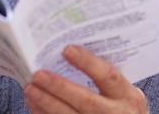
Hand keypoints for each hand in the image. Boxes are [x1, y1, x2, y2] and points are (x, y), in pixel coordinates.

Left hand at [24, 45, 147, 113]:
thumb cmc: (121, 108)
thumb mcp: (123, 94)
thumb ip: (105, 78)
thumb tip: (69, 53)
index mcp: (129, 97)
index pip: (108, 77)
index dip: (88, 63)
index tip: (67, 49)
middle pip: (86, 101)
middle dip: (59, 87)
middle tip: (37, 74)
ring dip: (46, 103)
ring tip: (30, 88)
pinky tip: (34, 104)